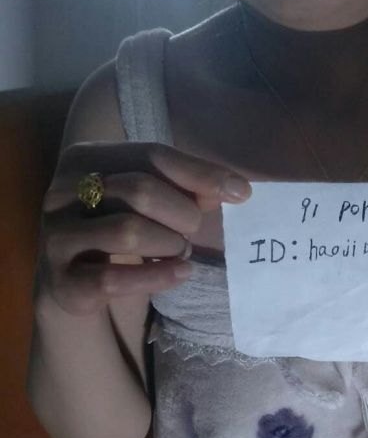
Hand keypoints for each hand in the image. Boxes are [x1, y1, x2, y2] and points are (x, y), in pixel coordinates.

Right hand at [35, 141, 251, 316]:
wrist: (72, 280)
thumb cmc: (118, 227)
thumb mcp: (149, 200)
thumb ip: (186, 187)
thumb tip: (236, 188)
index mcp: (85, 159)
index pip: (151, 155)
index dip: (199, 173)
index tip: (240, 192)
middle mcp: (62, 192)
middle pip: (140, 191)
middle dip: (182, 215)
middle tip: (192, 231)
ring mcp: (58, 237)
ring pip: (129, 233)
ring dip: (169, 245)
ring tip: (179, 251)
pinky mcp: (64, 281)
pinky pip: (114, 278)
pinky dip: (157, 276)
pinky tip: (180, 273)